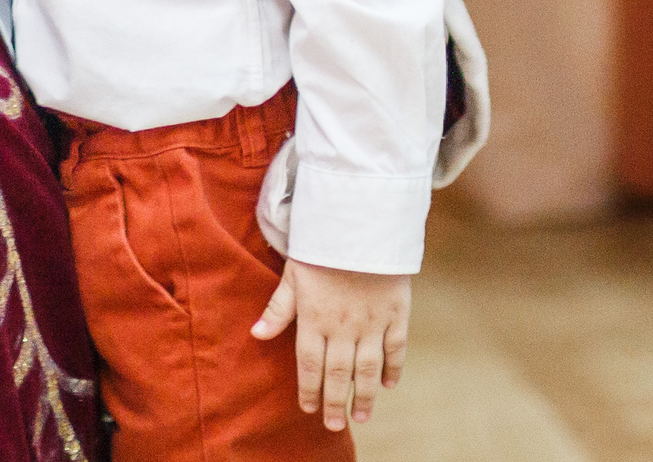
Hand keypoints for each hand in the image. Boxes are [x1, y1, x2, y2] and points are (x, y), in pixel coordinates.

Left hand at [251, 259, 409, 431]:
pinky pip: (396, 349)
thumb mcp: (292, 275)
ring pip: (368, 369)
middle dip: (335, 403)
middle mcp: (344, 326)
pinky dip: (393, 369)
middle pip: (339, 374)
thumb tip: (256, 335)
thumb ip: (278, 309)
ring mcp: (373, 322)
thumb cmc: (320, 249)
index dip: (309, 389)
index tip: (308, 409)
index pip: (310, 364)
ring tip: (361, 417)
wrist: (361, 225)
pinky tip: (388, 386)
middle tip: (333, 426)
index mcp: (315, 318)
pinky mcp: (397, 314)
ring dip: (365, 395)